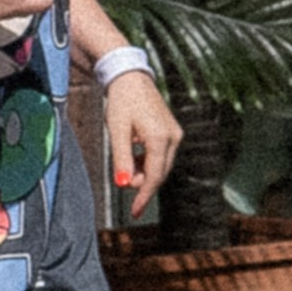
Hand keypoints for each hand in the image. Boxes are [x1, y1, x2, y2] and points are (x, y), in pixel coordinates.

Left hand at [104, 69, 180, 218]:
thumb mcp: (117, 131)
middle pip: (160, 173)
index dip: (144, 197)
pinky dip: (148, 162)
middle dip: (142, 183)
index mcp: (160, 138)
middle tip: (123, 179)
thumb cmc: (121, 101)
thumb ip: (121, 159)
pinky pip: (162, 155)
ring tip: (126, 163)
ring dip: (144, 172)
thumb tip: (124, 184)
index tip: (134, 212)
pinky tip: (134, 156)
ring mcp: (174, 134)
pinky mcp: (172, 132)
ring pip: (161, 165)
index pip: (154, 176)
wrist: (130, 77)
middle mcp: (173, 137)